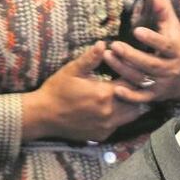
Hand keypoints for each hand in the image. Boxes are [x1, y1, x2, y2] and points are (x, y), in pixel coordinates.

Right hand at [22, 41, 148, 142]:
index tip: (132, 69)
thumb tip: (103, 43)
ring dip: (131, 104)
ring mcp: (107, 126)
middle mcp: (110, 112)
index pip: (131, 83)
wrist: (43, 116)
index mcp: (104, 94)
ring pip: (131, 115)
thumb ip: (90, 58)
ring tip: (127, 94)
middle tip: (133, 82)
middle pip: (136, 101)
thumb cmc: (56, 90)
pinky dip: (121, 116)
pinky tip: (115, 108)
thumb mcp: (72, 70)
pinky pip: (119, 125)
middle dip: (136, 90)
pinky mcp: (103, 135)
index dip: (134, 75)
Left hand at [103, 0, 179, 102]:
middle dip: (131, 55)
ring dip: (123, 69)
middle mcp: (170, 69)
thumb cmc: (177, 48)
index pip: (165, 45)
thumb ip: (164, 11)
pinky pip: (142, 98)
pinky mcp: (155, 95)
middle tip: (115, 46)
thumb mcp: (175, 28)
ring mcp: (162, 84)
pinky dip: (130, 96)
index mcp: (175, 51)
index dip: (152, 39)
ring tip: (108, 57)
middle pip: (150, 64)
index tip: (137, 31)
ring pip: (142, 79)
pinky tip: (117, 89)